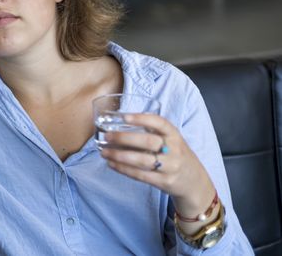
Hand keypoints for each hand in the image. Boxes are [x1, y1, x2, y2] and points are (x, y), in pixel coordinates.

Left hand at [100, 113, 216, 219]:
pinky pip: (141, 175)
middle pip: (148, 142)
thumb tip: (119, 123)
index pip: (160, 123)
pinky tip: (112, 164)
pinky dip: (124, 169)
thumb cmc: (175, 155)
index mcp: (175, 135)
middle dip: (125, 138)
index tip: (123, 116)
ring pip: (143, 161)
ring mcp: (171, 167)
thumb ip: (152, 132)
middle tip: (107, 136)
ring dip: (120, 156)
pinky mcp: (165, 182)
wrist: (195, 182)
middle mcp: (175, 149)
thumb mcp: (171, 140)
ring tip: (104, 152)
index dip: (141, 119)